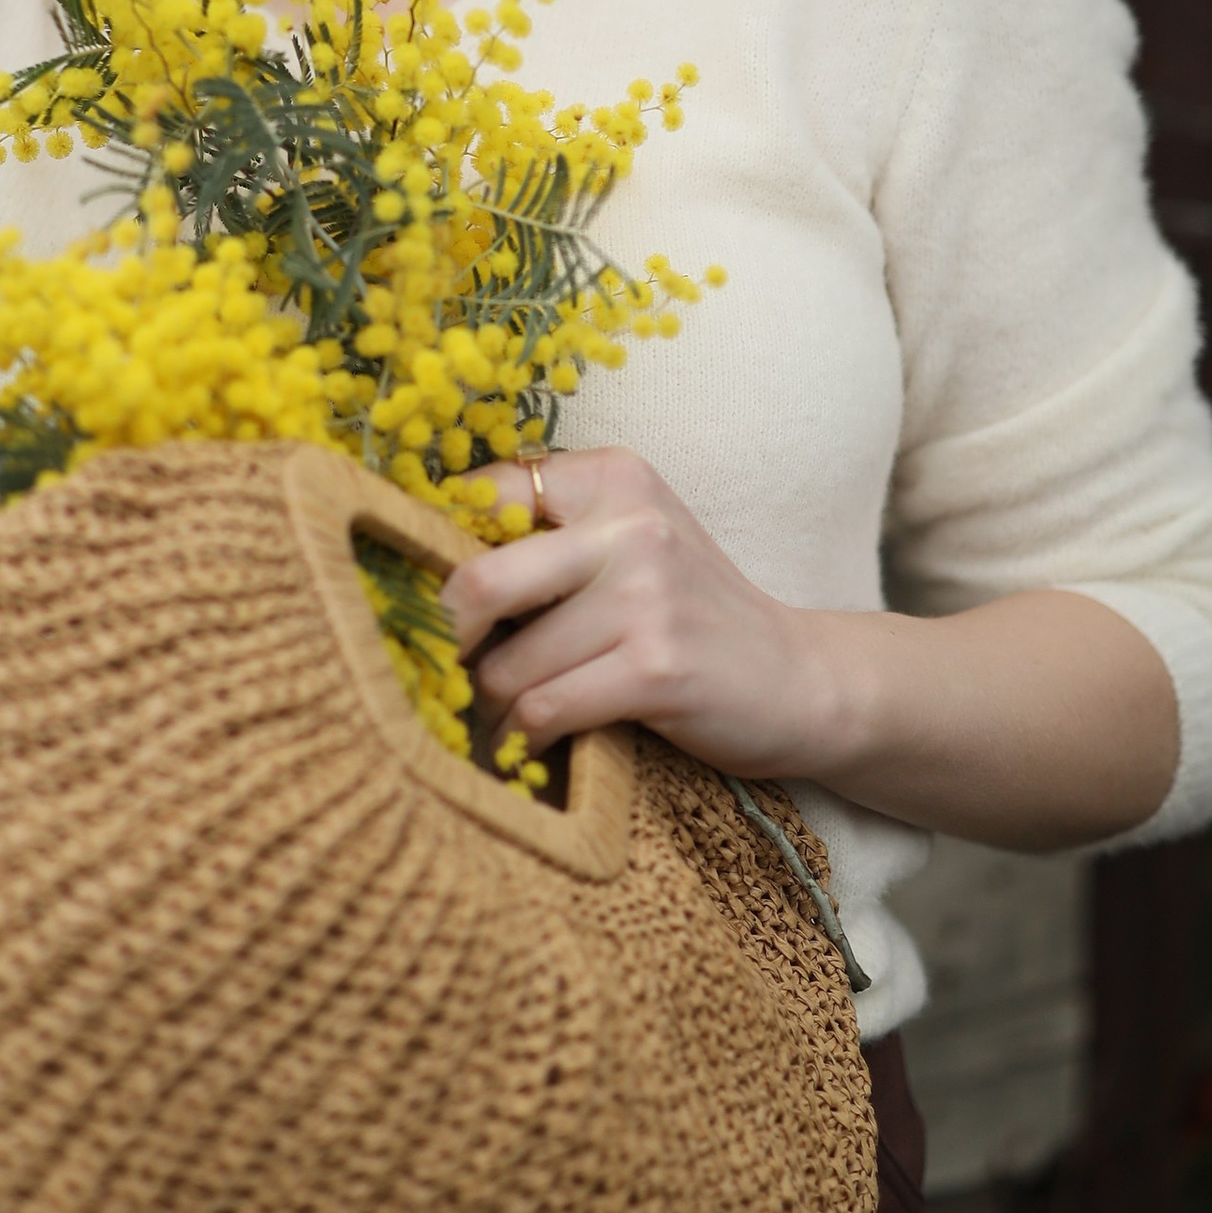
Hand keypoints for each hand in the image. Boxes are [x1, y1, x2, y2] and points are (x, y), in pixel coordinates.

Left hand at [437, 446, 1184, 848]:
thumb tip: (410, 564)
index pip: (476, 498)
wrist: (801, 680)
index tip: (434, 601)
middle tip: (449, 671)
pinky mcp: (657, 667)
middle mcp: (629, 522)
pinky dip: (530, 735)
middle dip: (450, 642)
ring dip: (497, 703)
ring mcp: (646, 595)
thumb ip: (537, 537)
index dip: (437, 559)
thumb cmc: (686, 615)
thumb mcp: (623, 544)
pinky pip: (544, 709)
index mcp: (611, 475)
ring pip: (505, 664)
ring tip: (519, 710)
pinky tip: (549, 737)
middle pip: (474, 583)